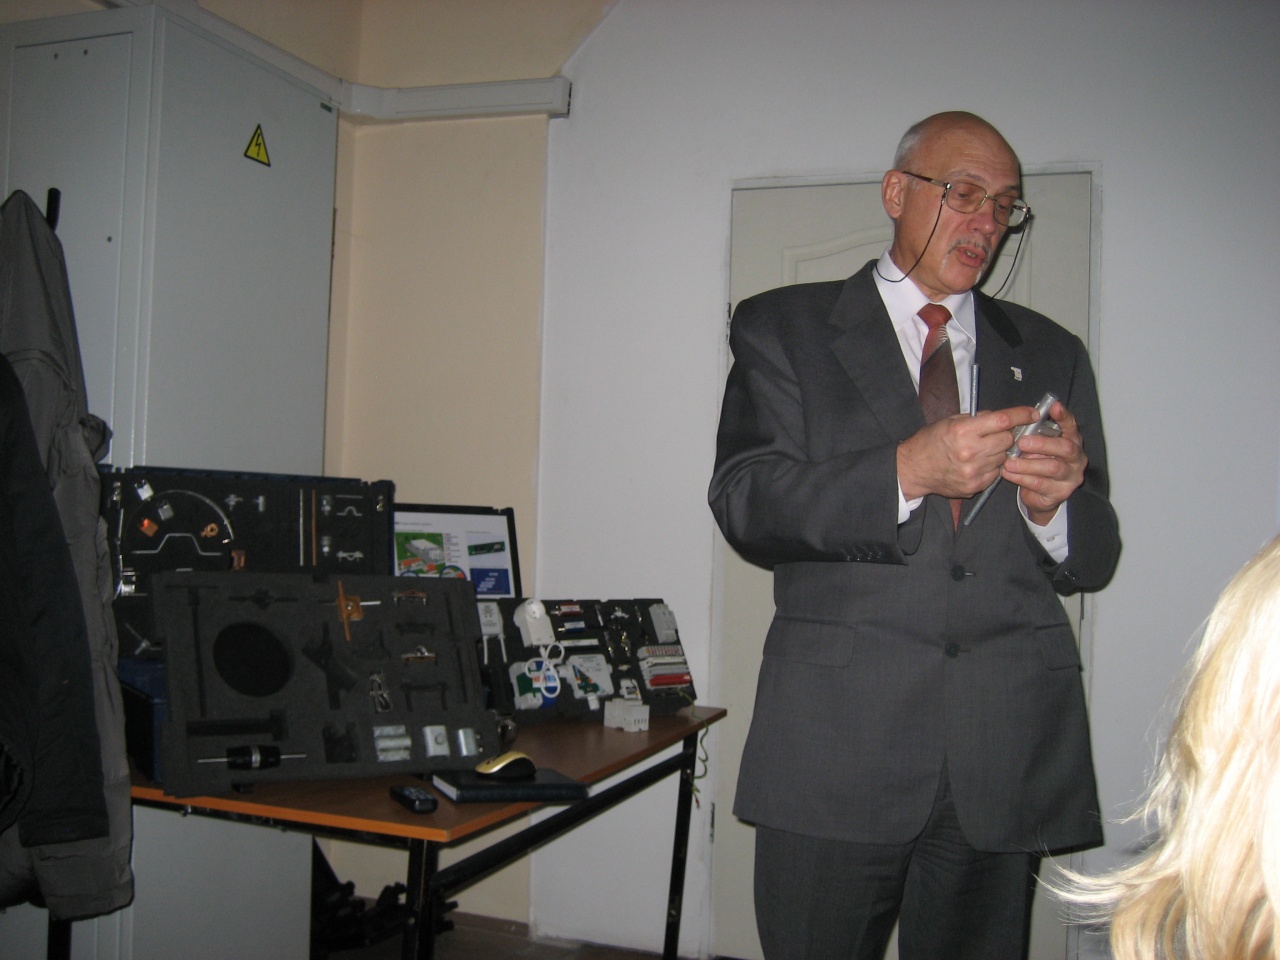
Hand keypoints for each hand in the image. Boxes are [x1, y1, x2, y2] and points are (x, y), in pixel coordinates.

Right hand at [897, 406, 1037, 500]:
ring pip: (1004, 458)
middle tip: (996, 434)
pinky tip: (978, 463)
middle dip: (1006, 435)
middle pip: (1007, 440)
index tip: (1033, 413)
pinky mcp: (974, 486)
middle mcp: (970, 452)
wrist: (914, 469)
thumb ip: (978, 419)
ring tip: (982, 450)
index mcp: (964, 431)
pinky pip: (996, 474)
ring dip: (999, 452)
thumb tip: (1003, 419)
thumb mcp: (950, 421)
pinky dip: (992, 467)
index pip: (1003, 421)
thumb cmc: (930, 441)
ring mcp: (973, 471)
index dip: (1022, 415)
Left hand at [1001, 399, 1086, 523]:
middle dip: (1043, 444)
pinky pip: (1040, 484)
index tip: (1053, 406)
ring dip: (1028, 464)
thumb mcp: (1036, 446)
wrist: (1038, 495)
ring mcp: (1070, 476)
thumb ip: (1032, 434)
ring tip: (1009, 462)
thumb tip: (1015, 422)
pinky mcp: (1060, 492)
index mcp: (1071, 441)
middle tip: (1021, 443)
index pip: (1071, 426)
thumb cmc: (1037, 463)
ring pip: (1052, 468)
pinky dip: (1022, 478)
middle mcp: (1076, 458)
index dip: (1063, 416)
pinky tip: (1008, 473)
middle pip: (1065, 448)